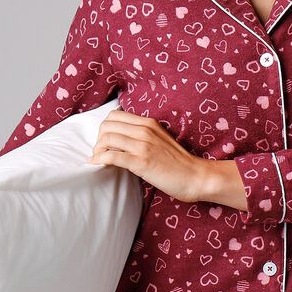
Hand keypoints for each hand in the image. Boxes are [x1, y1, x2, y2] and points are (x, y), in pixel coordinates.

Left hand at [87, 109, 208, 203]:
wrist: (194, 176)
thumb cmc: (178, 162)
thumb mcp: (160, 139)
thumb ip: (143, 135)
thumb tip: (121, 138)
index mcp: (148, 123)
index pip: (114, 115)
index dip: (105, 128)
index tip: (105, 141)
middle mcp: (144, 130)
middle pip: (107, 125)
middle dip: (98, 139)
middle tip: (100, 152)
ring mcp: (143, 146)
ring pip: (107, 139)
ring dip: (97, 150)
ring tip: (98, 159)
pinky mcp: (141, 162)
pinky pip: (112, 157)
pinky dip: (100, 160)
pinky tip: (98, 165)